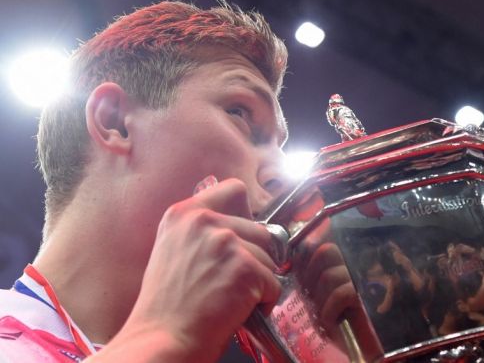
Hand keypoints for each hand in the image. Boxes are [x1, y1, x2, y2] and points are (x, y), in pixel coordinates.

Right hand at [91, 178, 280, 361]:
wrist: (161, 343)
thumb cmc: (166, 309)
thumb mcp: (173, 252)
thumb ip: (201, 233)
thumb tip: (241, 229)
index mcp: (183, 214)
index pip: (234, 189)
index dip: (246, 213)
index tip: (243, 236)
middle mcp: (204, 221)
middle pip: (259, 229)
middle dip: (254, 257)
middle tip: (231, 283)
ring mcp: (226, 242)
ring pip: (269, 258)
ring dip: (258, 282)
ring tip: (230, 300)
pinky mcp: (245, 268)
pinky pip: (274, 284)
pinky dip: (265, 301)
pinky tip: (238, 311)